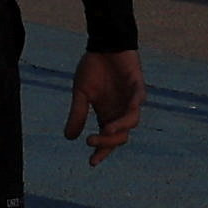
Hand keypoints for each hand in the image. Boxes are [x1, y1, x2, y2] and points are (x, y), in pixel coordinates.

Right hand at [65, 48, 145, 163]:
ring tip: (106, 131)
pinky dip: (133, 108)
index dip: (101, 151)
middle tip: (91, 141)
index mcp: (107, 114)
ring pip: (132, 122)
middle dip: (107, 143)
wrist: (103, 45)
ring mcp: (131, 101)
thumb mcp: (81, 93)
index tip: (92, 162)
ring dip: (120, 128)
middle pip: (120, 136)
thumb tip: (69, 138)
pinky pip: (139, 101)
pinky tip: (125, 113)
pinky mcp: (138, 87)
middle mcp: (121, 112)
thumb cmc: (93, 68)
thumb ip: (77, 114)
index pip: (107, 140)